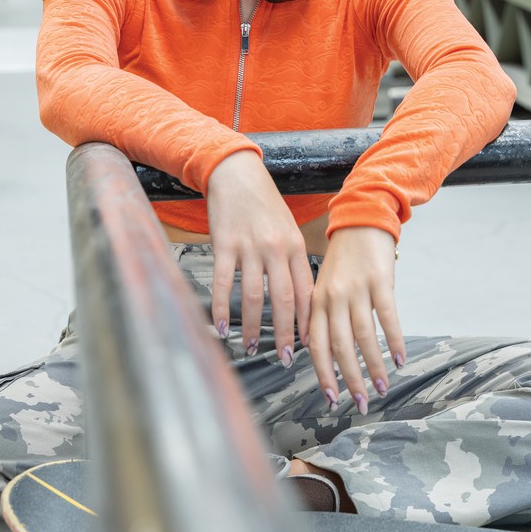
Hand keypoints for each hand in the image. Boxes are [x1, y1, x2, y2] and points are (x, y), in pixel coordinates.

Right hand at [205, 150, 314, 361]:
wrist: (236, 173)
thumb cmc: (262, 202)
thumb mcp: (286, 227)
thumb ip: (291, 258)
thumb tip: (296, 294)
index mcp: (293, 245)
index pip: (306, 291)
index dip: (307, 321)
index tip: (309, 344)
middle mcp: (275, 248)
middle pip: (284, 300)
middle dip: (286, 333)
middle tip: (286, 358)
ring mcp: (249, 247)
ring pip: (254, 296)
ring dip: (253, 327)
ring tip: (251, 346)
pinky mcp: (224, 244)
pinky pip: (224, 283)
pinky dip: (222, 308)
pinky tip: (221, 326)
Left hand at [307, 226, 403, 411]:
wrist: (361, 220)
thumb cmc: (343, 258)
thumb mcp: (324, 285)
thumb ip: (323, 315)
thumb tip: (323, 352)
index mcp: (317, 301)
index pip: (316, 344)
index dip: (323, 373)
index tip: (331, 398)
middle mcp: (333, 297)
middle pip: (339, 346)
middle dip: (350, 379)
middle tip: (361, 404)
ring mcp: (356, 289)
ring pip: (363, 336)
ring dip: (373, 366)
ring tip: (383, 387)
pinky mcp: (379, 281)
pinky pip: (387, 317)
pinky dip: (394, 341)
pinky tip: (400, 359)